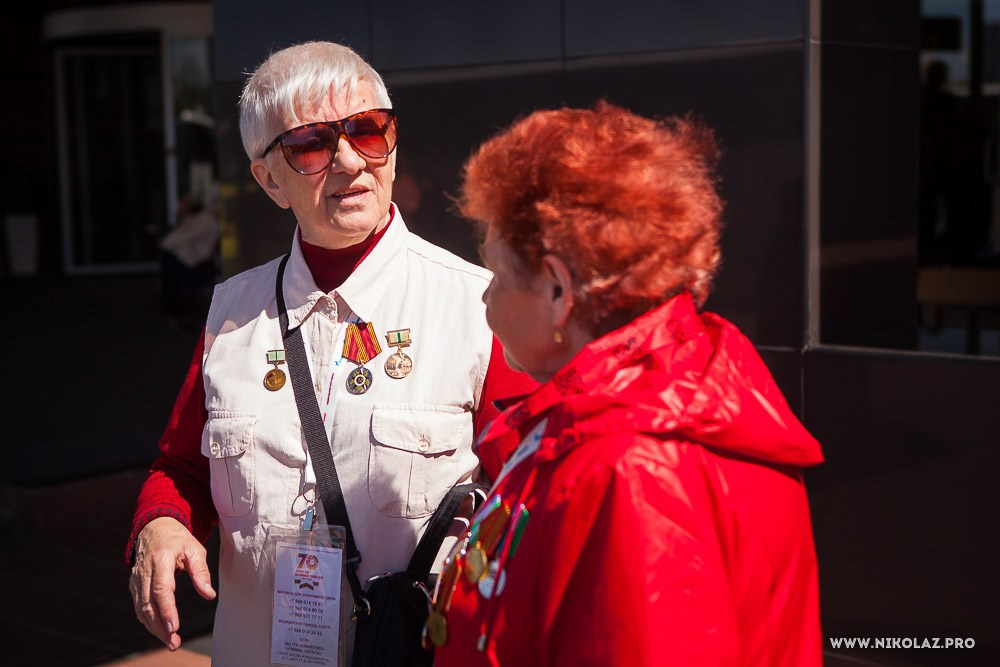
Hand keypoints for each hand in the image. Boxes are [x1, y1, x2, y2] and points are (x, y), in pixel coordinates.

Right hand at [129, 516, 216, 650]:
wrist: (155, 528)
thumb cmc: (178, 539)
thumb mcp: (195, 549)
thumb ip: (201, 572)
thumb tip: (209, 595)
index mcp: (162, 560)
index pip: (161, 589)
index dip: (166, 610)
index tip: (174, 627)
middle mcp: (145, 571)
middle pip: (149, 604)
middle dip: (160, 626)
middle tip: (173, 642)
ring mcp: (137, 579)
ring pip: (141, 609)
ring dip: (154, 628)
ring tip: (170, 641)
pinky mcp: (134, 585)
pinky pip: (139, 606)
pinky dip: (148, 621)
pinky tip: (160, 631)